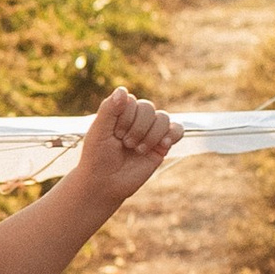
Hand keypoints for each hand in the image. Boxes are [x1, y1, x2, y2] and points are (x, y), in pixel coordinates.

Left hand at [69, 85, 179, 203]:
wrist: (105, 183)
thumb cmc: (97, 156)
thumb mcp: (98, 131)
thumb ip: (109, 109)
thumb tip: (123, 90)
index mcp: (120, 112)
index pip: (132, 100)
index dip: (126, 116)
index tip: (115, 134)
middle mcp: (136, 119)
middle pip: (148, 107)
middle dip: (138, 127)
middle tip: (126, 143)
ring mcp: (150, 132)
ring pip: (163, 118)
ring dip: (151, 135)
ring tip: (138, 150)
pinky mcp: (162, 146)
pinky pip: (177, 130)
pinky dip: (172, 134)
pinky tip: (162, 145)